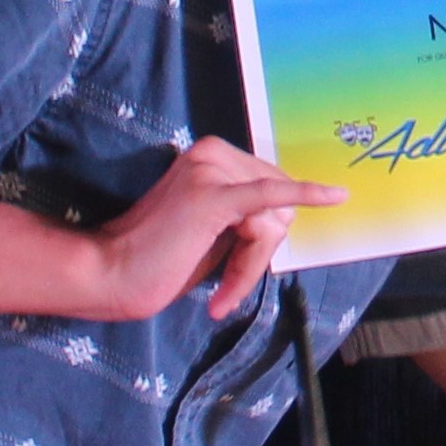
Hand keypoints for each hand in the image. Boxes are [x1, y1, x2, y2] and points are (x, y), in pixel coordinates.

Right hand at [85, 136, 345, 322]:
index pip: (271, 193)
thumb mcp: (213, 230)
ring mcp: (212, 171)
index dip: (260, 240)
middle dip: (259, 253)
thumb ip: (247, 215)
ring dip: (251, 265)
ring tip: (221, 292)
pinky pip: (271, 195)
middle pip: (280, 206)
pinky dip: (306, 194)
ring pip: (274, 220)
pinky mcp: (212, 196)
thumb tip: (290, 214)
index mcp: (214, 156)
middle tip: (227, 288)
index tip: (235, 271)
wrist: (109, 273)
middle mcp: (214, 153)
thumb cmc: (158, 259)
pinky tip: (336, 195)